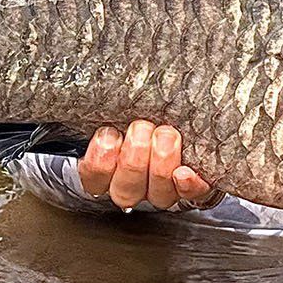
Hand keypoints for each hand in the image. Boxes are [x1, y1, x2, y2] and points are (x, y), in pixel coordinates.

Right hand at [78, 121, 217, 209]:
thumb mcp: (118, 108)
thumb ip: (109, 108)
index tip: (108, 135)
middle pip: (125, 188)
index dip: (100, 161)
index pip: (94, 178)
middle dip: (133, 157)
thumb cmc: (139, 110)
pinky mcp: (192, 188)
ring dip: (160, 164)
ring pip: (157, 193)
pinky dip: (188, 185)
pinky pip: (191, 195)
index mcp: (106, 171)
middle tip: (142, 128)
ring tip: (165, 136)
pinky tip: (184, 173)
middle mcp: (133, 186)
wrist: (178, 111)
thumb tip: (90, 88)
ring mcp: (162, 190)